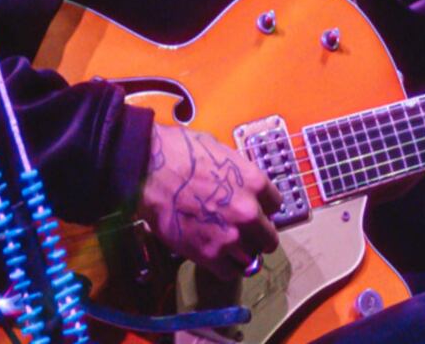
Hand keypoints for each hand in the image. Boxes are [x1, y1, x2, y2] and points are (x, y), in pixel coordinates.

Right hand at [136, 124, 281, 279]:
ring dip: (241, 254)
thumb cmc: (180, 153)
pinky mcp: (208, 254)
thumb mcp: (220, 152)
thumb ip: (236, 172)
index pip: (275, 204)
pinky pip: (228, 272)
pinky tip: (215, 258)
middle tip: (247, 236)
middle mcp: (248, 212)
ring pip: (250, 259)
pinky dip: (224, 268)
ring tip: (229, 249)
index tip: (256, 211)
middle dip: (259, 236)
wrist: (149, 170)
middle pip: (269, 237)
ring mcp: (229, 236)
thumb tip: (236, 182)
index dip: (264, 208)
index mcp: (254, 183)